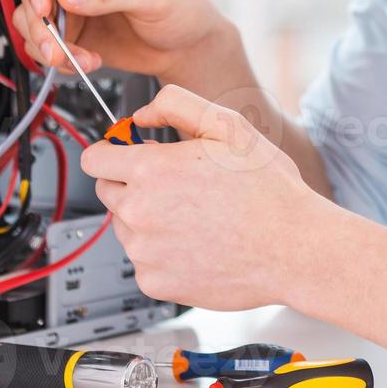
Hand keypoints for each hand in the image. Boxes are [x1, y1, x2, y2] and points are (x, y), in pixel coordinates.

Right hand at [13, 0, 231, 81]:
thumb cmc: (185, 6)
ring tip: (75, 61)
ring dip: (47, 44)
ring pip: (32, 18)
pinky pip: (46, 42)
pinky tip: (86, 62)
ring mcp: (74, 0)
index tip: (44, 9)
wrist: (191, 46)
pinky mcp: (74, 27)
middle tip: (54, 48)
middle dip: (39, 23)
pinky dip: (58, 58)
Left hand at [80, 85, 330, 310]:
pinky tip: (197, 242)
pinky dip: (162, 252)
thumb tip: (142, 115)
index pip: (94, 159)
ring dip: (148, 218)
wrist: (292, 248)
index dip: (112, 151)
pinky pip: (143, 260)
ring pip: (125, 227)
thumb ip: (176, 105)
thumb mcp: (228, 125)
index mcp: (150, 170)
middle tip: (175, 183)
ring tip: (195, 214)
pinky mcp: (155, 282)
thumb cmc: (267, 189)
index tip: (127, 153)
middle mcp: (139, 212)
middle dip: (131, 182)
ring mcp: (144, 252)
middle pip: (107, 191)